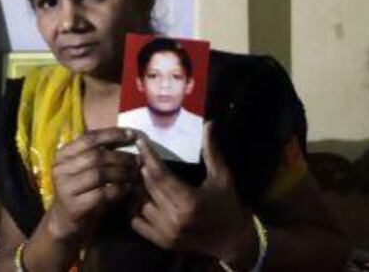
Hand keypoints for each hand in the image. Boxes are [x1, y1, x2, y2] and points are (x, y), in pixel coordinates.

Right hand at [46, 127, 139, 242]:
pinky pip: (102, 194)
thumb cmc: (80, 189)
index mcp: (63, 154)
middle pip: (96, 156)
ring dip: (122, 173)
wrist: (65, 221)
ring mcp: (65, 188)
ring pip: (99, 174)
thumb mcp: (84, 167)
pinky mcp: (74, 206)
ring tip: (135, 173)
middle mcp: (60, 169)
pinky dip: (118, 190)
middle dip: (121, 156)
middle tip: (138, 160)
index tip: (132, 135)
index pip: (88, 138)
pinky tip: (128, 188)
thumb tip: (128, 135)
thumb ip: (99, 151)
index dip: (112, 134)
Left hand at [131, 122, 258, 265]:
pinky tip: (140, 197)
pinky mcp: (162, 243)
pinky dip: (135, 210)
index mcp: (189, 201)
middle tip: (140, 155)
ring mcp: (167, 234)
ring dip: (138, 189)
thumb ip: (211, 151)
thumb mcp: (222, 177)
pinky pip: (138, 223)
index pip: (160, 175)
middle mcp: (175, 219)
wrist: (233, 240)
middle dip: (142, 169)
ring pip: (140, 204)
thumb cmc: (227, 204)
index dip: (149, 157)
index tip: (140, 142)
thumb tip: (208, 124)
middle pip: (148, 188)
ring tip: (139, 175)